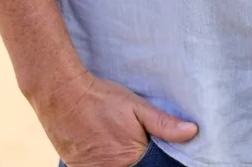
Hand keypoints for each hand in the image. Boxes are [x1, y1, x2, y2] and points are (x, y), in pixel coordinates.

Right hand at [30, 69, 198, 166]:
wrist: (60, 92)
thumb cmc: (100, 98)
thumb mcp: (135, 106)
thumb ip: (163, 123)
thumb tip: (192, 131)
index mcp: (129, 160)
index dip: (148, 161)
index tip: (142, 148)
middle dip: (131, 160)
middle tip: (122, 139)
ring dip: (114, 160)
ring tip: (110, 142)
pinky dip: (100, 162)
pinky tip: (100, 147)